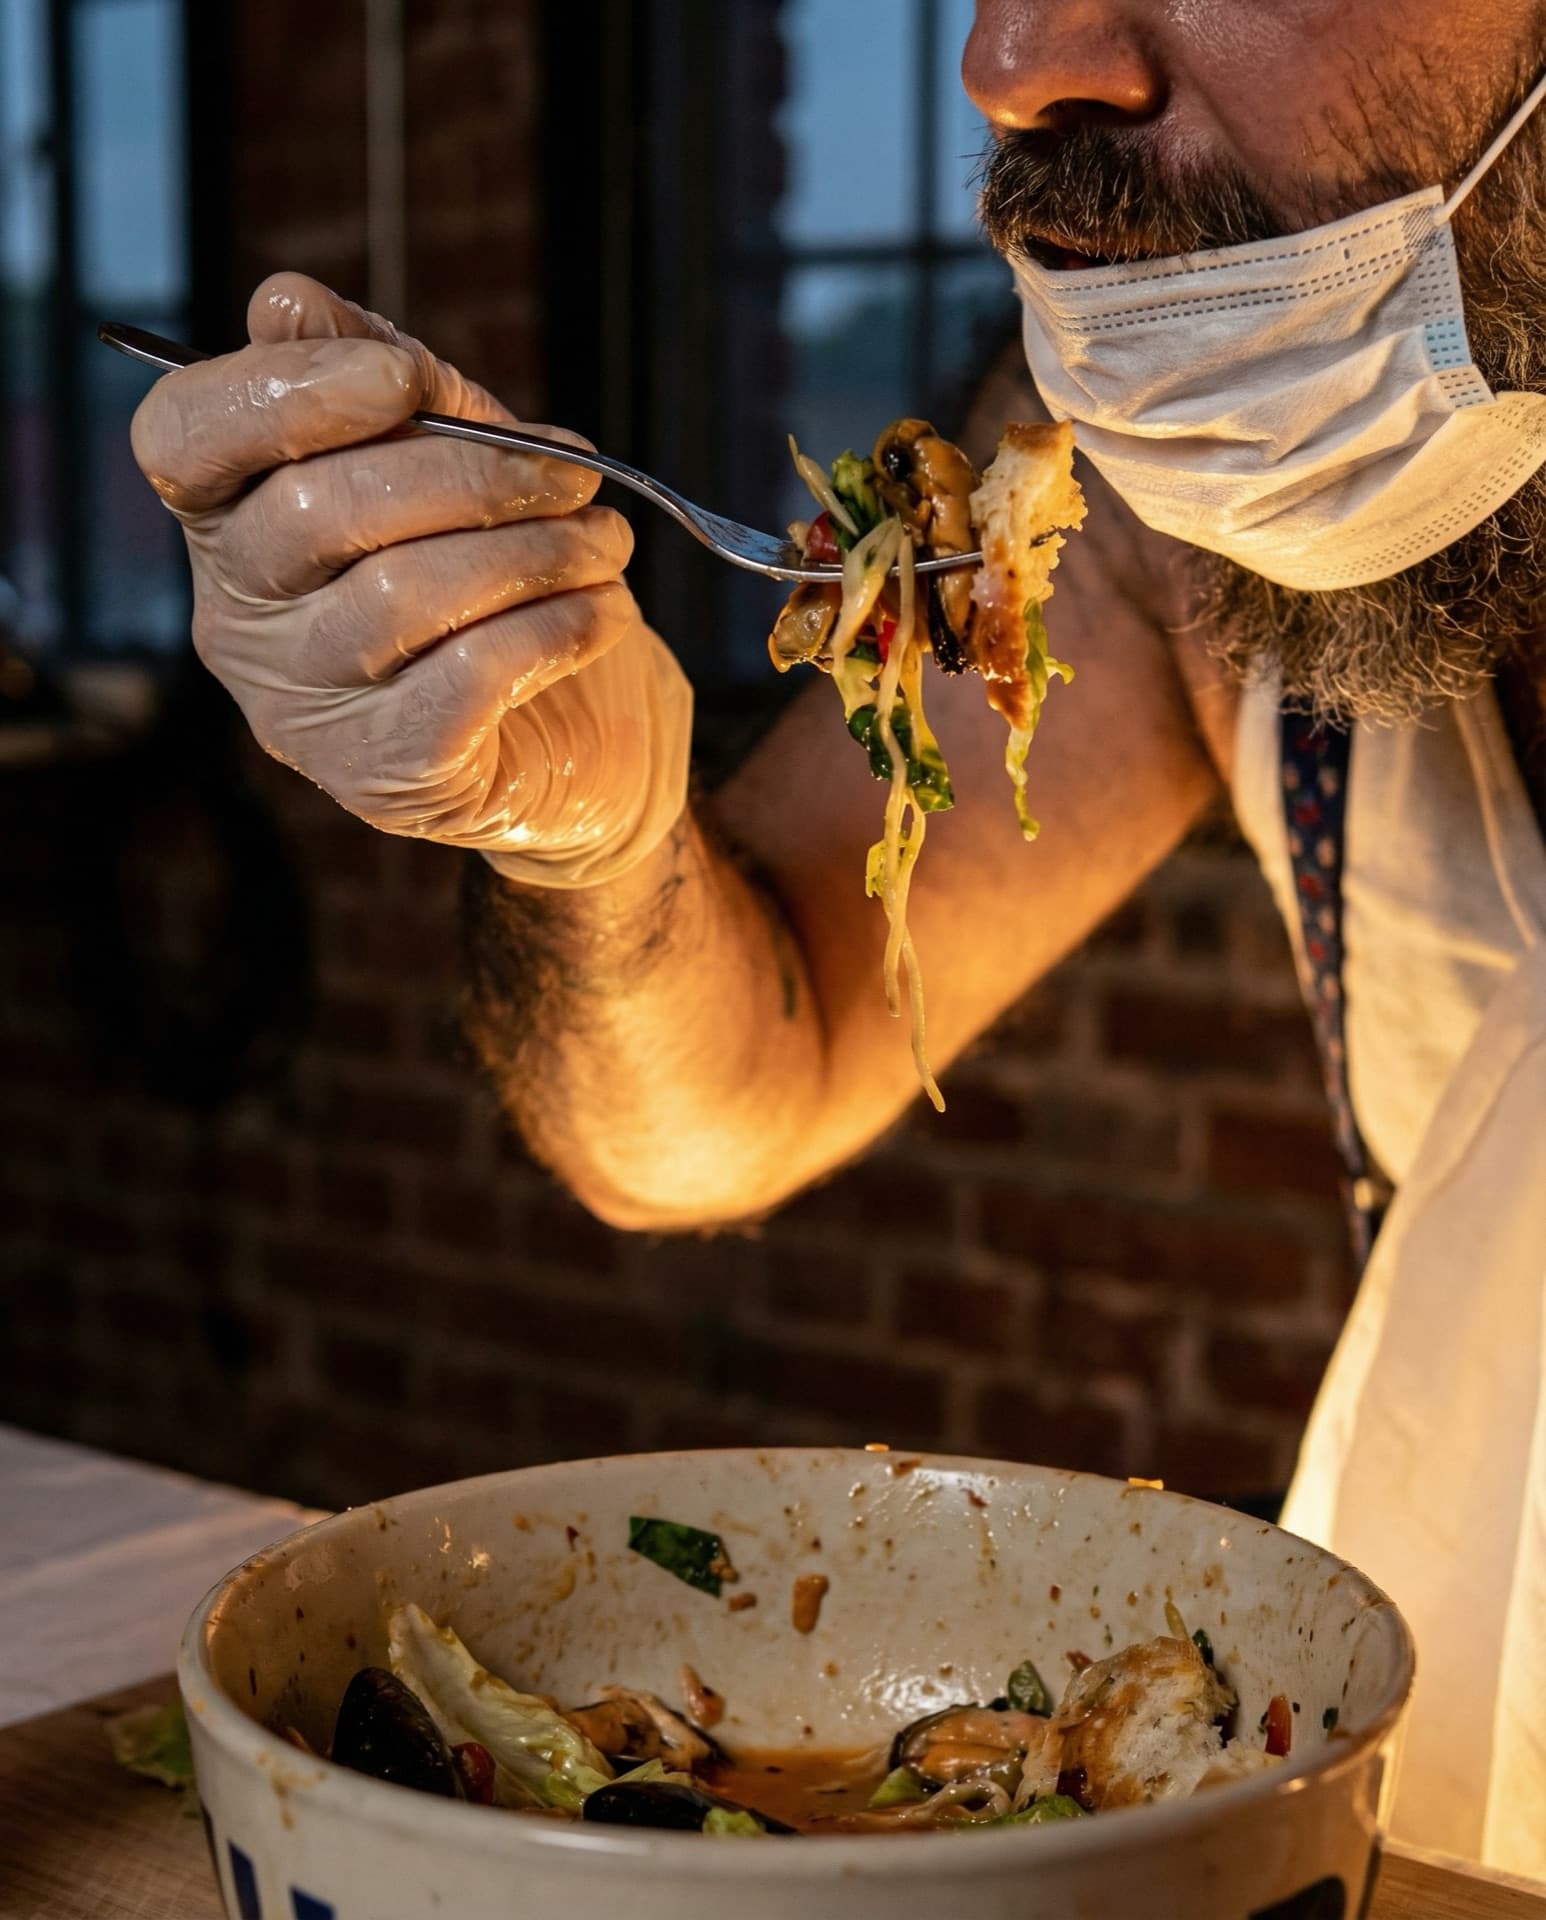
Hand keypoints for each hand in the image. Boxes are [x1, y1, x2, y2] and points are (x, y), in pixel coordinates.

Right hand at [130, 272, 690, 885]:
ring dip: (535, 549)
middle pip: (316, 511)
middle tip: (576, 474)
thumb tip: (285, 301)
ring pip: (403, 594)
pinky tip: (607, 609)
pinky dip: (556, 627)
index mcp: (229, 524)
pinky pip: (468, 675)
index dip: (283, 392)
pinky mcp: (385, 775)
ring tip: (607, 540)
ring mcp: (303, 710)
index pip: (183, 440)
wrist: (579, 746)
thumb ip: (381, 381)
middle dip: (470, 473)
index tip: (404, 379)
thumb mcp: (447, 461)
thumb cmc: (498, 585)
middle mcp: (239, 623)